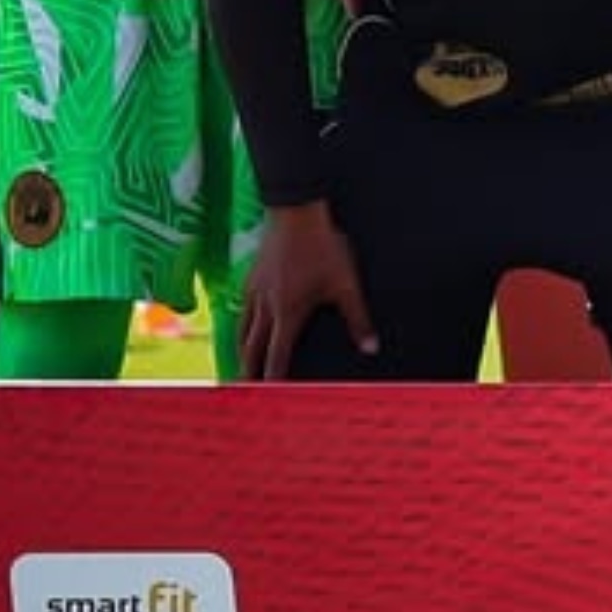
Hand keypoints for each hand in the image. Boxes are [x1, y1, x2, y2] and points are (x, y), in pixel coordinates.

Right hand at [239, 201, 371, 379]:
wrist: (295, 212)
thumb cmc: (324, 248)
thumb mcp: (346, 284)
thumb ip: (357, 318)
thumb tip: (371, 347)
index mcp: (287, 315)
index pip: (276, 357)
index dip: (272, 379)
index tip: (266, 399)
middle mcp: (265, 308)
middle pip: (251, 349)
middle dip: (248, 372)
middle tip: (243, 392)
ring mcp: (254, 291)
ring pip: (242, 329)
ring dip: (241, 351)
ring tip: (240, 366)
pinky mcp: (251, 276)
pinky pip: (242, 308)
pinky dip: (241, 325)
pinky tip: (245, 325)